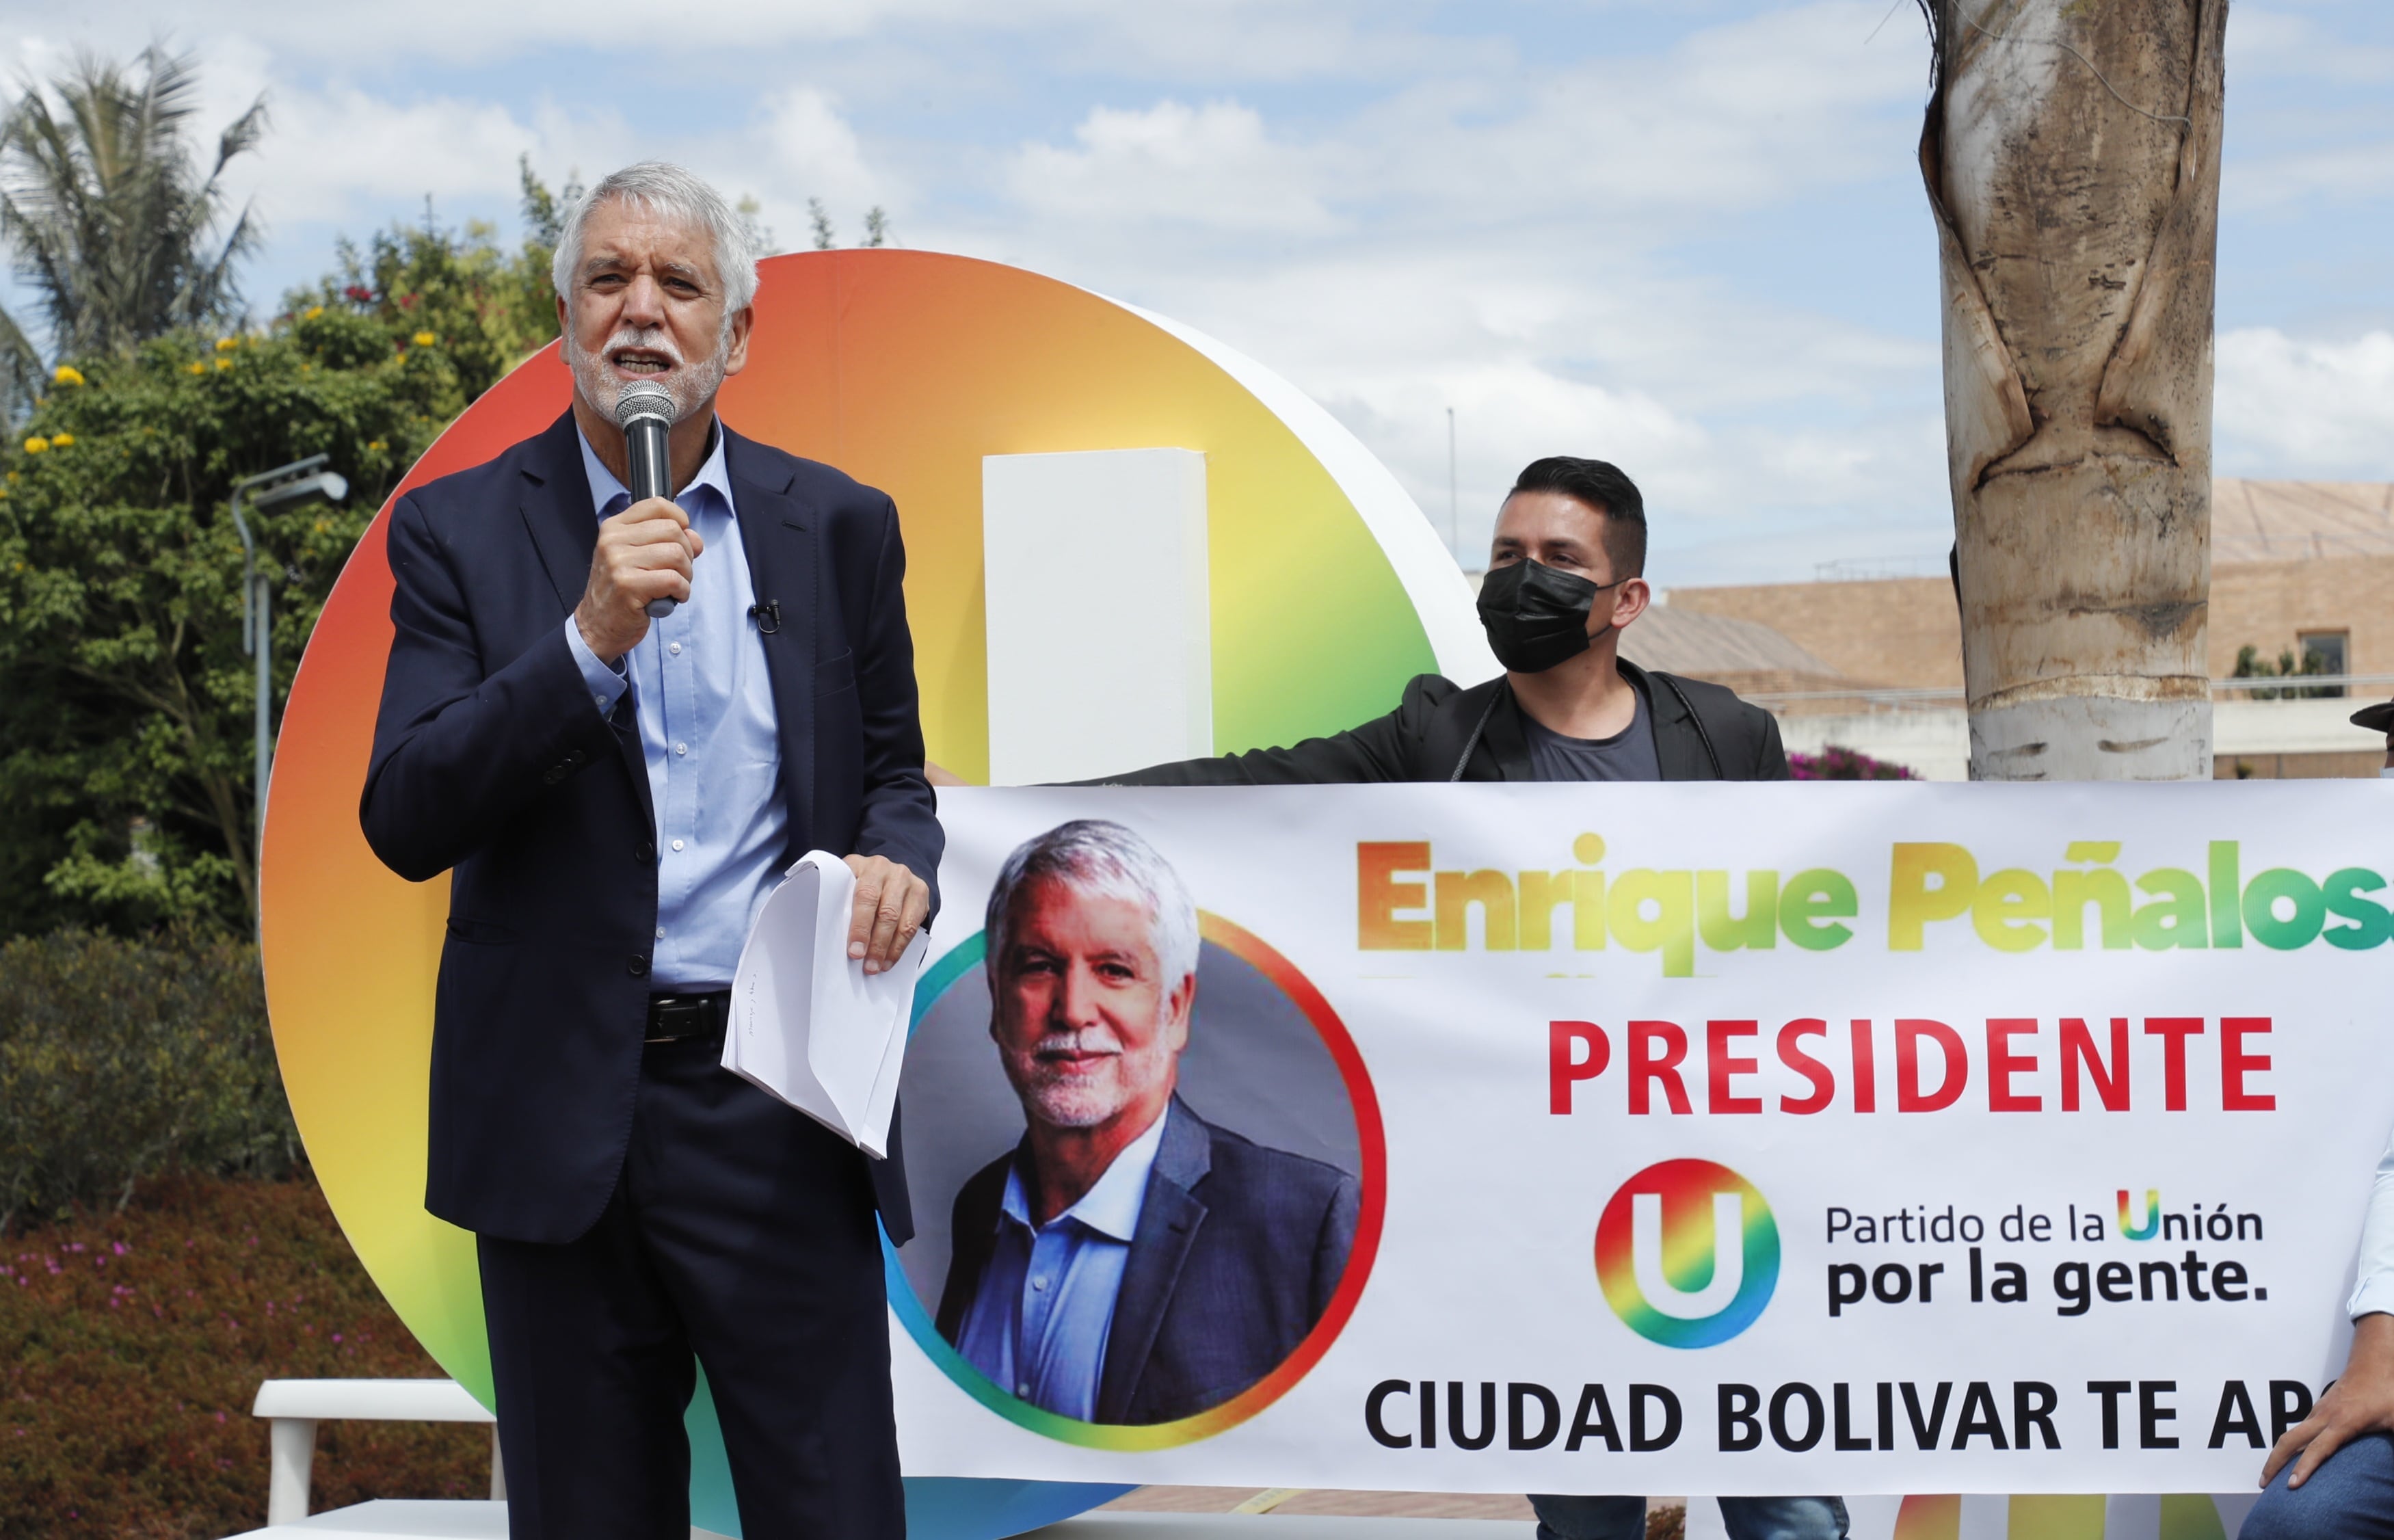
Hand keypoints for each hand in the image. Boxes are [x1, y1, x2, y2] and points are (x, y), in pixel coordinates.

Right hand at [574, 496, 704, 661]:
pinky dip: (682, 592)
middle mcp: (612, 540)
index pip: (657, 505)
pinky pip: (674, 580)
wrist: (597, 625)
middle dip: (686, 555)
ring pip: (676, 555)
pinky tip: (671, 599)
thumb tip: (696, 538)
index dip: (680, 520)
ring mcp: (618, 562)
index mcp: (614, 527)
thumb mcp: (639, 558)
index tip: (681, 540)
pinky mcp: (627, 586)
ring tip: (673, 588)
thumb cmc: (622, 591)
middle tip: (677, 573)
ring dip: (685, 575)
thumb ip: (667, 542)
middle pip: (673, 531)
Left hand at [844, 854, 928, 974]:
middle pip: (886, 911)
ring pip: (901, 921)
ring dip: (889, 948)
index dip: (860, 927)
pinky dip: (900, 947)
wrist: (885, 871)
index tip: (854, 951)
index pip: (864, 897)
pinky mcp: (921, 892)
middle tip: (867, 964)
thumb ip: (839, 903)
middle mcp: (887, 870)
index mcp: (862, 865)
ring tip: (878, 966)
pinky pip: (913, 925)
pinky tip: (889, 959)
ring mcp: (907, 880)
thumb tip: (833, 938)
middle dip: (876, 942)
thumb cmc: (857, 884)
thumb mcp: (844, 884)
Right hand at [2264, 1313, 2393, 1487]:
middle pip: (2289, 1440)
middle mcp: (2325, 1416)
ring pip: (2291, 1433)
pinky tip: (2292, 1454)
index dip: (2305, 1468)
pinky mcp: (2319, 1407)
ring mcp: (2319, 1410)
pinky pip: (2299, 1428)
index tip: (2292, 1485)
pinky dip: (2290, 1444)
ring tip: (2272, 1474)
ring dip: (2278, 1454)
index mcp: (2343, 1423)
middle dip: (2273, 1462)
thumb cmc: (2387, 1392)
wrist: (2375, 1361)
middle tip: (2264, 1483)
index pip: (2318, 1450)